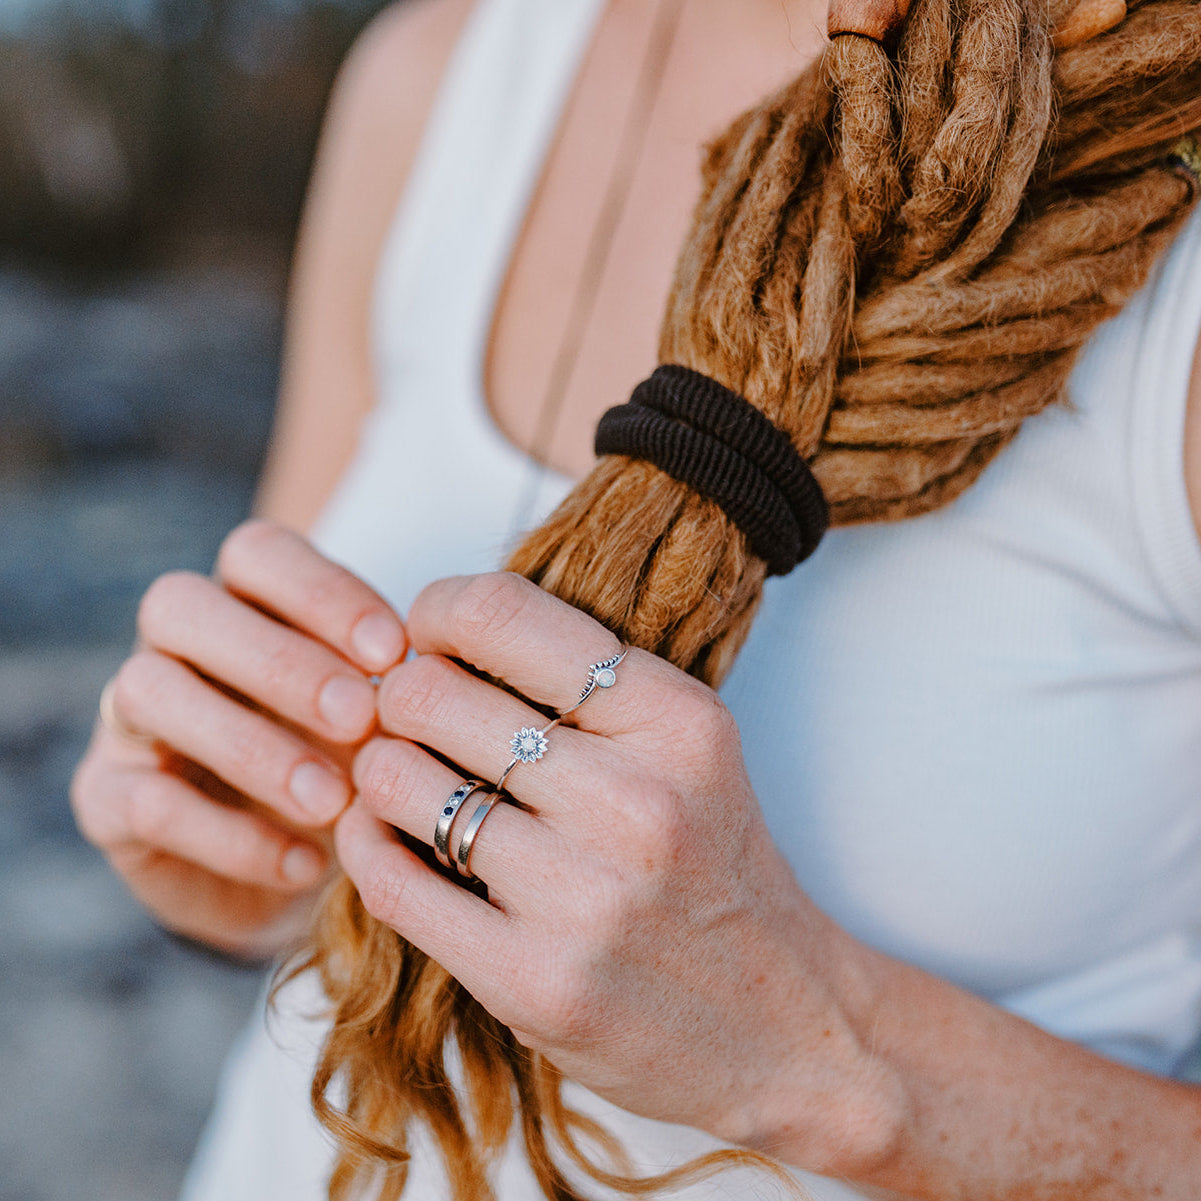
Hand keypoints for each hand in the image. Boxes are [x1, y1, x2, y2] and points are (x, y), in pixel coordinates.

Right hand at [70, 519, 406, 959]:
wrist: (303, 868)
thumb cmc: (353, 761)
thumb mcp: (380, 719)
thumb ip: (389, 687)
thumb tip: (426, 678)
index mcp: (242, 599)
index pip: (257, 552)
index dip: (321, 591)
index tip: (394, 652)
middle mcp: (172, 644)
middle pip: (180, 604)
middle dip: (278, 660)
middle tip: (359, 718)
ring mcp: (127, 718)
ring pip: (147, 690)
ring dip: (250, 746)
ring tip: (333, 801)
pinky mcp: (106, 800)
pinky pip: (145, 802)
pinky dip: (232, 836)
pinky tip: (305, 864)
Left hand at [336, 572, 905, 1174]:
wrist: (783, 1021)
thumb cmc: (715, 867)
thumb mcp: (687, 749)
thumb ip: (583, 686)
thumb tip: (436, 632)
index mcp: (676, 719)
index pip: (501, 614)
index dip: (436, 613)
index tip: (429, 638)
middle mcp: (635, 800)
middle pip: (433, 694)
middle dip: (399, 697)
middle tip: (410, 719)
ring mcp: (584, 897)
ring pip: (399, 781)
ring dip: (380, 772)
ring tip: (405, 783)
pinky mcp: (534, 982)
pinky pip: (392, 881)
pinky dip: (366, 845)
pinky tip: (384, 837)